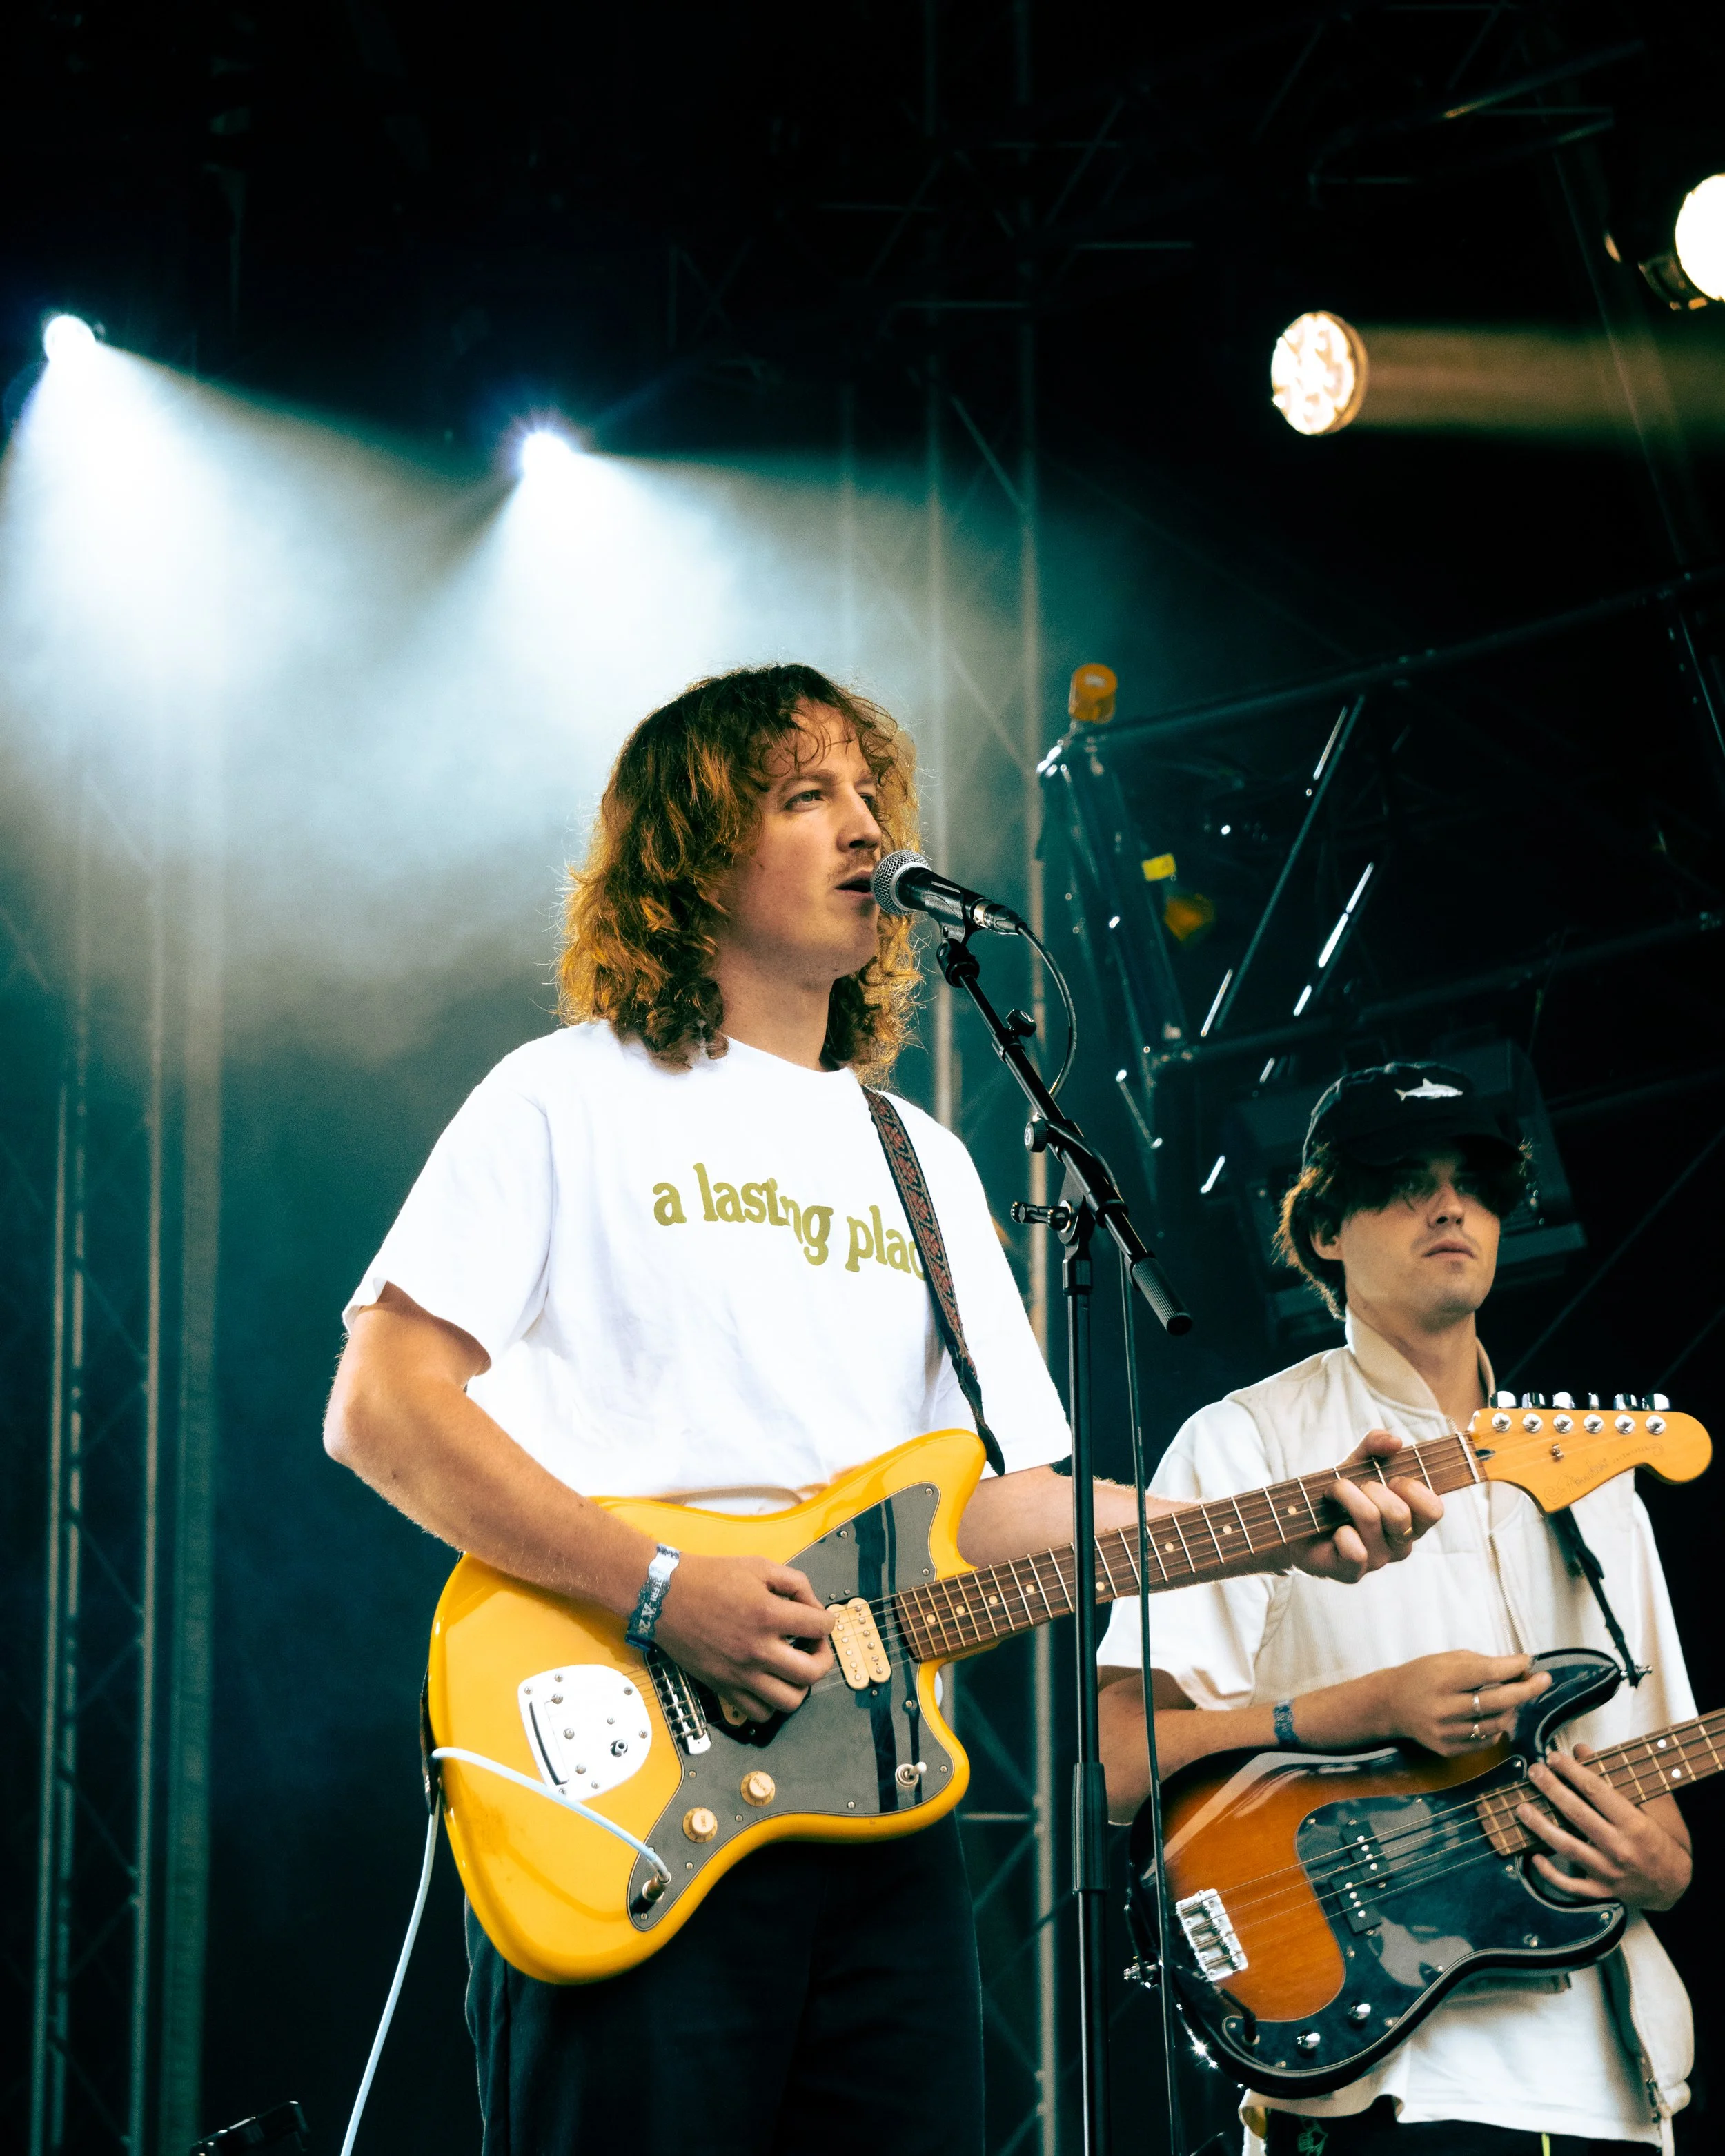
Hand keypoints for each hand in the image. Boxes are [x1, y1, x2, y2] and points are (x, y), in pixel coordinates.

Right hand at [652, 1552, 836, 1722]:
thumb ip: (794, 1582)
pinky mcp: (723, 1687)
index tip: (818, 1619)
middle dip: (823, 1658)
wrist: (665, 1596)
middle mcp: (756, 1649)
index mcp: (768, 1614)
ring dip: (800, 1685)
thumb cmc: (711, 1577)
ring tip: (793, 1668)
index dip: (827, 1620)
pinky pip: (759, 1713)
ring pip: (789, 1701)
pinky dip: (771, 1703)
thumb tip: (813, 1607)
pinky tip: (769, 1682)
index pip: (820, 1626)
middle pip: (812, 1672)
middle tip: (814, 1648)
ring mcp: (740, 1673)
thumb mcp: (759, 1565)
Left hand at [1293, 1429, 1444, 1582]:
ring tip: (1333, 1493)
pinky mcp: (1352, 1573)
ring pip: (1371, 1519)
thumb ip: (1376, 1446)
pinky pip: (1354, 1550)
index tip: (1391, 1478)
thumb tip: (1396, 1442)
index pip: (1433, 1509)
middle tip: (1354, 1485)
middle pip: (1400, 1514)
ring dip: (1345, 1495)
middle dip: (1371, 1488)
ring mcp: (1378, 1560)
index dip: (1413, 1488)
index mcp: (1411, 1520)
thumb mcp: (1356, 1463)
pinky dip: (1339, 1532)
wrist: (1297, 1520)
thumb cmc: (1337, 1494)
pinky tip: (1332, 1530)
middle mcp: (1400, 1544)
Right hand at [1376, 1649, 1548, 1755]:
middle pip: (1498, 1702)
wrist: (1391, 1704)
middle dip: (1526, 1690)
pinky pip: (1486, 1740)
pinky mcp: (1448, 1749)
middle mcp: (1444, 1708)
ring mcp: (1447, 1733)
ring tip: (1513, 1698)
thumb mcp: (1446, 1659)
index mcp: (1442, 1680)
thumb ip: (1482, 1664)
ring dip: (1512, 1709)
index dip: (1514, 1668)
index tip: (1531, 1662)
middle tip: (1543, 1681)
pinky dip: (1497, 1727)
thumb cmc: (1422, 1675)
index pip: (1488, 1673)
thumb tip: (1520, 1667)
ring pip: (1497, 1724)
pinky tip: (1493, 1715)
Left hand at [1520, 1745, 1692, 1910]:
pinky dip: (1550, 1873)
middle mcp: (1619, 1848)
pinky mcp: (1602, 1891)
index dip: (1572, 1771)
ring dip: (1541, 1827)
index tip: (1554, 1757)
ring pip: (1567, 1848)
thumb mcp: (1656, 1805)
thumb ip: (1620, 1778)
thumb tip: (1582, 1751)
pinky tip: (1534, 1857)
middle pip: (1577, 1814)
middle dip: (1551, 1790)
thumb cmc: (1668, 1842)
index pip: (1596, 1791)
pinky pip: (1571, 1885)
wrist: (1680, 1887)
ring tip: (1522, 1808)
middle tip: (1534, 1772)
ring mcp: (1609, 1872)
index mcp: (1635, 1825)